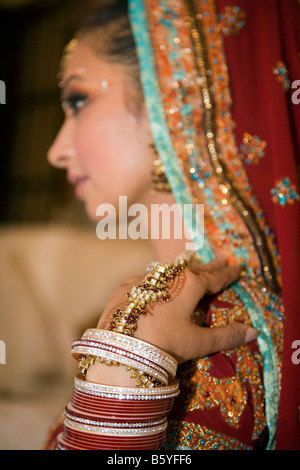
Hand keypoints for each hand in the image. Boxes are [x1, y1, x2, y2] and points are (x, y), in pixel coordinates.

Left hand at [97, 257, 257, 363]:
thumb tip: (254, 332)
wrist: (120, 348)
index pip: (214, 277)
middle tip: (220, 260)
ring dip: (181, 270)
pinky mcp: (124, 288)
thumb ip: (226, 336)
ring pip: (167, 271)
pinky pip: (144, 280)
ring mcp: (143, 280)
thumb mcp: (198, 342)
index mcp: (189, 285)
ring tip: (189, 268)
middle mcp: (166, 276)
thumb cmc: (164, 343)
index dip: (227, 274)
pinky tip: (153, 284)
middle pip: (193, 269)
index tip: (237, 268)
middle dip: (208, 266)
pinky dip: (154, 281)